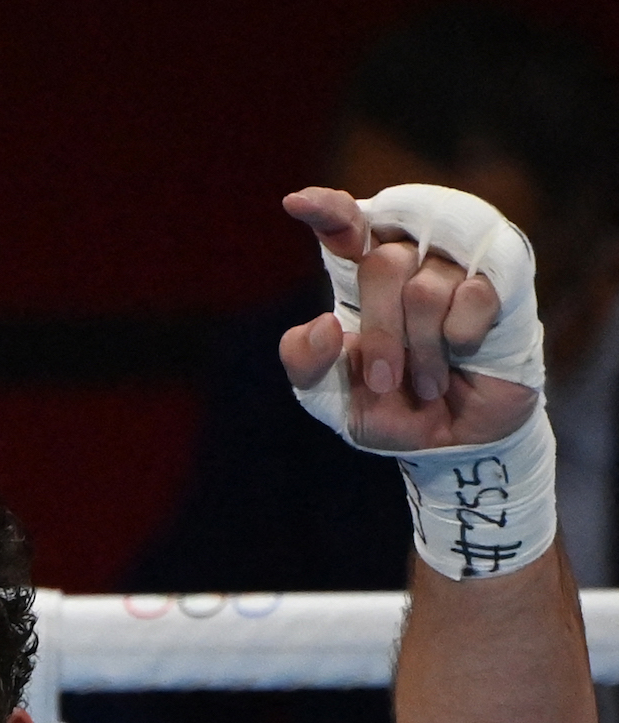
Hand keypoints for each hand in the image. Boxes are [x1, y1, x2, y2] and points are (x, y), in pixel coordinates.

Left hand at [278, 187, 537, 452]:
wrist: (451, 439)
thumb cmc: (390, 405)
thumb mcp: (329, 395)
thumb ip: (305, 362)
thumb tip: (324, 324)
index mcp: (362, 274)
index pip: (344, 224)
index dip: (325, 209)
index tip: (297, 203)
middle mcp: (411, 257)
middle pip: (383, 264)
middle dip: (380, 335)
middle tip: (384, 380)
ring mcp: (459, 265)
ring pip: (427, 288)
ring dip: (422, 350)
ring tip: (427, 382)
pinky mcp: (504, 281)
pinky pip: (474, 296)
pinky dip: (460, 339)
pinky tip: (464, 352)